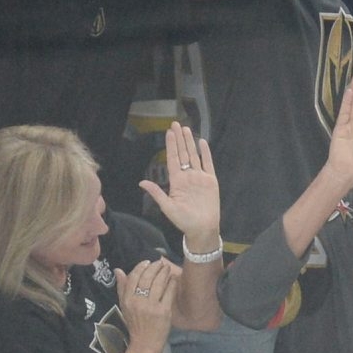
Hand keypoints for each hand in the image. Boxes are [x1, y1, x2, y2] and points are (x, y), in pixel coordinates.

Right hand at [117, 259, 179, 352]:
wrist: (144, 342)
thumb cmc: (135, 323)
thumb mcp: (125, 306)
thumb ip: (122, 288)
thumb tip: (118, 270)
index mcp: (127, 300)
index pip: (133, 278)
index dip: (141, 267)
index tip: (147, 262)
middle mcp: (138, 301)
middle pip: (147, 278)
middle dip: (154, 268)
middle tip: (160, 263)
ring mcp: (151, 306)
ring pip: (158, 283)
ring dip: (164, 273)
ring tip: (167, 268)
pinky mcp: (163, 311)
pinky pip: (168, 293)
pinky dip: (171, 284)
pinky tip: (173, 279)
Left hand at [139, 123, 221, 250]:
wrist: (202, 228)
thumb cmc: (183, 220)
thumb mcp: (167, 207)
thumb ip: (157, 193)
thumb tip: (142, 182)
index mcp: (176, 181)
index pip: (172, 159)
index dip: (170, 145)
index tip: (168, 133)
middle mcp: (187, 176)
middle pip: (183, 153)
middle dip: (179, 139)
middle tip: (176, 124)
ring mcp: (200, 177)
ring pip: (194, 156)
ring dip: (190, 143)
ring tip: (186, 129)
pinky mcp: (211, 181)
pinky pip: (208, 164)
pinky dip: (205, 153)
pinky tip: (202, 143)